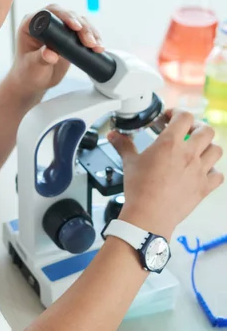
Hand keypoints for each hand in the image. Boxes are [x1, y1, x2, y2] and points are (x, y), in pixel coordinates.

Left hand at [8, 4, 103, 99]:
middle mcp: (45, 23)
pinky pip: (84, 32)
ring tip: (97, 47)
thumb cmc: (28, 72)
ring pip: (79, 22)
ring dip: (91, 32)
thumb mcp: (33, 66)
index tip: (75, 27)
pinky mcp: (69, 36)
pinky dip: (93, 38)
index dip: (64, 16)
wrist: (35, 81)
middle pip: (68, 15)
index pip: (49, 12)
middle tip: (90, 42)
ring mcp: (59, 29)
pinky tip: (99, 47)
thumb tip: (51, 54)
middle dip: (82, 27)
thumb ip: (40, 59)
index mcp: (31, 24)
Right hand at [108, 110, 223, 238]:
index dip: (178, 113)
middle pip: (206, 130)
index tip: (170, 118)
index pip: (185, 117)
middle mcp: (188, 154)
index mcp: (170, 143)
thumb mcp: (129, 162)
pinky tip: (202, 172)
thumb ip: (123, 145)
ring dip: (208, 147)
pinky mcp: (203, 187)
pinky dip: (213, 171)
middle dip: (197, 128)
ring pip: (217, 150)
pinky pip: (218, 175)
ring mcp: (199, 171)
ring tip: (198, 150)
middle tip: (187, 132)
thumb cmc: (139, 190)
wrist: (148, 216)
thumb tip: (114, 135)